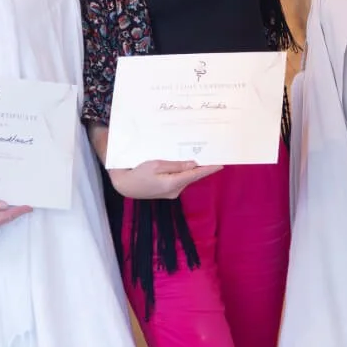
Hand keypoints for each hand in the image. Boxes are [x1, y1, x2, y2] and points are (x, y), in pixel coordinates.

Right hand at [106, 159, 223, 199]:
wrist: (125, 186)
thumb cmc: (138, 172)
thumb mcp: (156, 164)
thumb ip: (176, 165)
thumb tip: (193, 165)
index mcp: (173, 183)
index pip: (196, 174)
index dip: (209, 168)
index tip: (221, 163)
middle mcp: (175, 190)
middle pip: (193, 176)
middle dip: (201, 166)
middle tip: (211, 154)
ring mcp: (172, 193)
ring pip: (187, 178)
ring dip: (192, 169)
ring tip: (200, 157)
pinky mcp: (168, 191)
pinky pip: (180, 180)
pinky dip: (184, 172)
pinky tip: (185, 165)